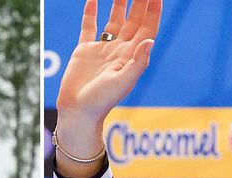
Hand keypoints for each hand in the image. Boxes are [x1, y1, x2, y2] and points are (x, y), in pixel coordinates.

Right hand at [55, 0, 159, 176]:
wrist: (78, 112)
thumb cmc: (102, 102)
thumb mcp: (123, 82)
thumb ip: (138, 62)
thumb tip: (150, 40)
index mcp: (132, 56)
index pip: (147, 27)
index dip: (153, 10)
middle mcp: (120, 50)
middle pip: (134, 19)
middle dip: (139, 1)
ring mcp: (103, 49)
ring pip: (114, 19)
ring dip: (119, 2)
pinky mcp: (84, 50)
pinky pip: (89, 26)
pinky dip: (91, 11)